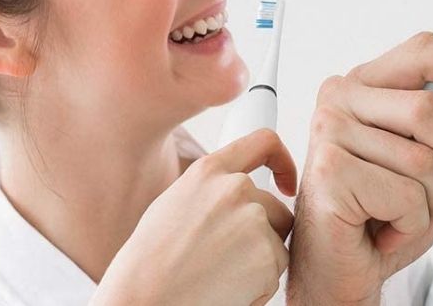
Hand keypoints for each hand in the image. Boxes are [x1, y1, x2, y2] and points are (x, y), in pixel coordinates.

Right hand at [96, 129, 297, 305]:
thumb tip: (242, 191)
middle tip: (227, 260)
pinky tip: (227, 289)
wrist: (145, 297)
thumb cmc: (150, 261)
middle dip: (263, 233)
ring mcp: (254, 220)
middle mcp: (235, 188)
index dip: (282, 162)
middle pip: (275, 207)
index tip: (286, 184)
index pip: (262, 143)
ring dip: (259, 260)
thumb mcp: (174, 204)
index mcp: (208, 171)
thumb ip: (211, 191)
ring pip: (277, 241)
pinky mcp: (267, 254)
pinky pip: (276, 270)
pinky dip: (259, 284)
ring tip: (219, 275)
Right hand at [287, 32, 432, 304]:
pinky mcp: (329, 170)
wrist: (340, 268)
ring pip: (421, 160)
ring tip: (399, 215)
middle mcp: (338, 100)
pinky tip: (383, 230)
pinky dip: (410, 224)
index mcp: (362, 86)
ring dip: (429, 204)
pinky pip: (405, 194)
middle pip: (427, 110)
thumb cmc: (376, 212)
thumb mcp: (430, 161)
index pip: (420, 52)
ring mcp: (328, 132)